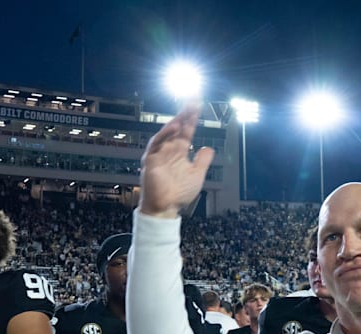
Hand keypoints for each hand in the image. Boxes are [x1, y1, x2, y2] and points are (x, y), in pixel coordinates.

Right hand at [139, 103, 214, 217]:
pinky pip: (157, 143)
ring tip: (186, 109)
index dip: (192, 117)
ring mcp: (159, 153)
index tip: (197, 104)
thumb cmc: (179, 193)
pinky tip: (175, 126)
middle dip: (184, 112)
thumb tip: (208, 148)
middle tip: (192, 98)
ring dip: (177, 119)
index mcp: (180, 151)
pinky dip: (165, 134)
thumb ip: (203, 160)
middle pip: (177, 126)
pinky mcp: (151, 159)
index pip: (187, 130)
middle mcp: (169, 149)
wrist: (165, 208)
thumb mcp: (197, 174)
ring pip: (167, 132)